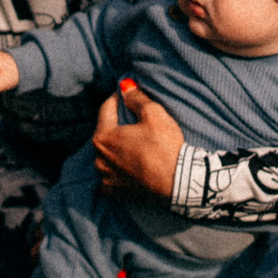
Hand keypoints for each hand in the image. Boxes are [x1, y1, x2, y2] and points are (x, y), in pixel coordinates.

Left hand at [91, 78, 181, 202]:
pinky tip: (131, 163)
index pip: (106, 109)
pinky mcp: (115, 191)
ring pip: (108, 154)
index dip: (118, 98)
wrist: (179, 183)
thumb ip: (136, 98)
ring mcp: (105, 177)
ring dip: (117, 146)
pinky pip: (113, 174)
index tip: (127, 93)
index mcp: (103, 137)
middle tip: (133, 118)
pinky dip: (119, 167)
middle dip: (117, 124)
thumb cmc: (165, 147)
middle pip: (105, 133)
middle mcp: (98, 159)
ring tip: (135, 142)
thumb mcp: (154, 114)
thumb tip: (125, 86)